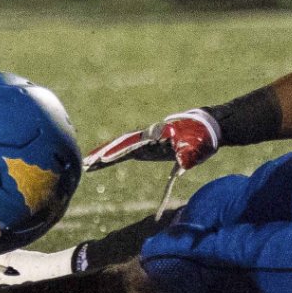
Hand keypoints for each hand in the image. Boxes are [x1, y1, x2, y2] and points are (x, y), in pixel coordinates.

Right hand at [85, 109, 219, 172]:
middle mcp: (147, 137)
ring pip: (119, 148)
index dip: (117, 152)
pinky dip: (111, 158)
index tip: (103, 159)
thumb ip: (187, 155)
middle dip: (103, 154)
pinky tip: (101, 165)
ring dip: (103, 156)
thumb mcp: (195, 148)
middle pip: (120, 145)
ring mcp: (145, 142)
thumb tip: (183, 162)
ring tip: (86, 165)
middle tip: (85, 164)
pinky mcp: (146, 148)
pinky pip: (124, 153)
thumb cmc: (201, 139)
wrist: (206, 127)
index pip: (132, 145)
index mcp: (156, 137)